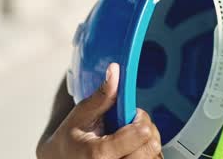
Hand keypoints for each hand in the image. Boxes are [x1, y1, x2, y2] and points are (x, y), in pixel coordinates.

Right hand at [36, 63, 163, 158]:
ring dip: (147, 142)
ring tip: (130, 136)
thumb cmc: (69, 141)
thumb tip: (115, 71)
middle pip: (150, 146)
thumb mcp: (81, 114)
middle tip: (130, 125)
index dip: (140, 118)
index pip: (142, 133)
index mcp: (99, 154)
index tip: (131, 114)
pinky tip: (132, 147)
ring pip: (153, 155)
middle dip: (146, 129)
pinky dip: (144, 151)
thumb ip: (102, 96)